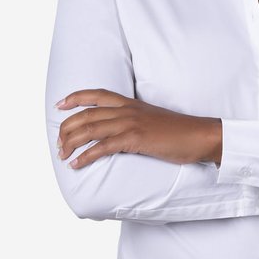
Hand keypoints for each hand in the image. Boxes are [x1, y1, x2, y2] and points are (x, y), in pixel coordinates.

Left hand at [55, 89, 221, 168]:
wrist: (199, 136)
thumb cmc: (179, 132)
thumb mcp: (153, 120)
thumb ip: (135, 122)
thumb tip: (120, 134)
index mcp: (131, 103)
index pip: (97, 94)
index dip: (75, 98)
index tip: (60, 105)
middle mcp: (128, 110)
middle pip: (87, 114)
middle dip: (68, 129)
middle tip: (58, 143)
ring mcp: (131, 123)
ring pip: (91, 130)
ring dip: (72, 143)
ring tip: (63, 155)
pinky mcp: (135, 139)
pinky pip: (103, 147)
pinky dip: (86, 156)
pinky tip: (77, 164)